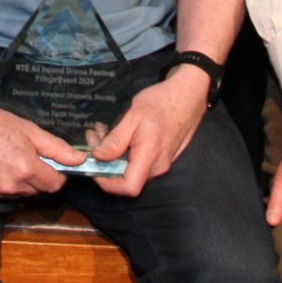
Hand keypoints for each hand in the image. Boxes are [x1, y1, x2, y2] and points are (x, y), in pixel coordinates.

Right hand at [0, 88, 76, 199]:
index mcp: (26, 169)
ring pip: (21, 193)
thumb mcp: (27, 129)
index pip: (56, 184)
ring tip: (8, 156)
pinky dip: (5, 182)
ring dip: (22, 181)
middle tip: (26, 153)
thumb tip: (79, 160)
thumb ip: (56, 148)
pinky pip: (4, 193)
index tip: (50, 161)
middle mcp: (12, 185)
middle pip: (39, 190)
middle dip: (39, 176)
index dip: (56, 172)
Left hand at [89, 65, 212, 196]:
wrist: (188, 95)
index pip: (128, 187)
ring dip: (113, 154)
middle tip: (93, 136)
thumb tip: (97, 157)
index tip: (92, 162)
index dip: (106, 182)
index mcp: (150, 156)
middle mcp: (157, 166)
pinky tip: (118, 133)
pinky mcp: (162, 157)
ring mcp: (161, 163)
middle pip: (125, 178)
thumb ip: (116, 140)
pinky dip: (124, 151)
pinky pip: (139, 161)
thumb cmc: (161, 101)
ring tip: (103, 130)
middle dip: (105, 161)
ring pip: (130, 168)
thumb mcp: (133, 116)